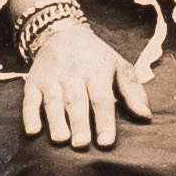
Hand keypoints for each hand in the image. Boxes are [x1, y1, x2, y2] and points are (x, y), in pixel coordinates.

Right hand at [22, 12, 150, 152]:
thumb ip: (132, 91)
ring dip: (55, 120)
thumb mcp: (118, 65)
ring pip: (53, 101)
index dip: (104, 120)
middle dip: (79, 122)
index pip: (101, 98)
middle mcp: (73, 74)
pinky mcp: (34, 82)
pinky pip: (30, 99)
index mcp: (97, 71)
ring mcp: (52, 78)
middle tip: (81, 144)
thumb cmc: (96, 56)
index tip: (105, 142)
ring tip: (60, 139)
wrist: (62, 31)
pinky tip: (33, 131)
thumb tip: (145, 115)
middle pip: (77, 100)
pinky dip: (30, 114)